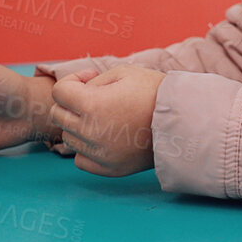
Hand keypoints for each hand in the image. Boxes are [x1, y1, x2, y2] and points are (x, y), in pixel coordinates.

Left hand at [49, 65, 164, 176]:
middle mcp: (91, 133)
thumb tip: (79, 92)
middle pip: (59, 115)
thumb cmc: (154, 93)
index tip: (90, 80)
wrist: (183, 122)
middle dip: (72, 102)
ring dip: (78, 125)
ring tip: (104, 117)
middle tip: (95, 97)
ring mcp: (99, 154)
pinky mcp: (108, 169)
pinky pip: (80, 159)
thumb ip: (92, 81)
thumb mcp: (123, 72)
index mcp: (92, 105)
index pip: (59, 93)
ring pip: (69, 137)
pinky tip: (103, 137)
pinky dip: (86, 148)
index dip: (71, 81)